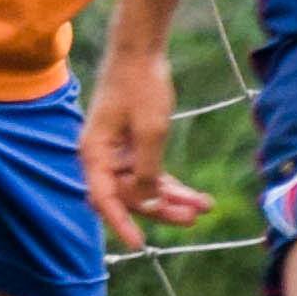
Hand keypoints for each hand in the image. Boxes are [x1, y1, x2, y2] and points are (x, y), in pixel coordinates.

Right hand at [82, 47, 206, 246]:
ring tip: (202, 209)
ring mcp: (117, 151)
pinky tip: (196, 196)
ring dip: (171, 199)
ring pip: (142, 187)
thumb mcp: (150, 131)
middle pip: (127, 196)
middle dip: (160, 210)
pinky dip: (171, 184)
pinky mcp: (132, 144)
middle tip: (192, 220)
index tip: (139, 244)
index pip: (103, 198)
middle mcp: (101, 156)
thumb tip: (147, 202)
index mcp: (94, 153)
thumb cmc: (140, 86)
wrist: (140, 51)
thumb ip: (147, 171)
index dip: (121, 223)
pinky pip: (150, 173)